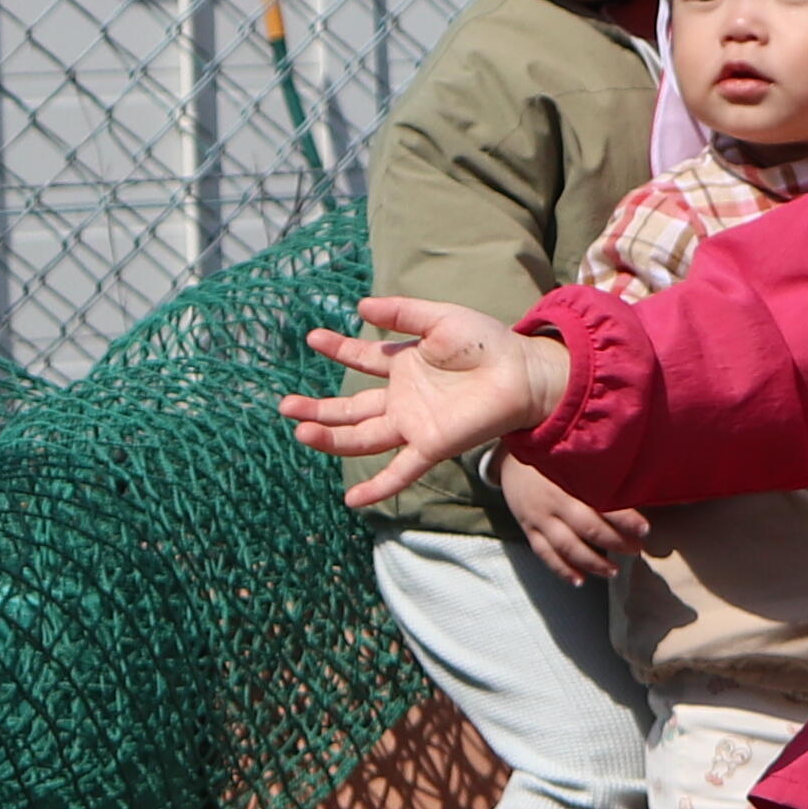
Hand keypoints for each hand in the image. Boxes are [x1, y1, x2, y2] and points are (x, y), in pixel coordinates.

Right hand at [287, 296, 574, 510]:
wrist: (523, 371)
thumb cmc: (488, 343)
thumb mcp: (439, 319)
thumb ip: (402, 313)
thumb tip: (361, 305)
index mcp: (404, 365)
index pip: (362, 359)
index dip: (338, 349)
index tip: (312, 338)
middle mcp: (403, 398)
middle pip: (350, 408)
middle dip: (317, 409)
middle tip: (284, 406)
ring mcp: (414, 424)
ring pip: (362, 437)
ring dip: (331, 438)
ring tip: (300, 432)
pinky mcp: (432, 445)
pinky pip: (400, 470)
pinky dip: (378, 487)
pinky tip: (352, 502)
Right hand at [496, 452, 631, 580]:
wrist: (509, 457)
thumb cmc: (552, 457)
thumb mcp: (573, 457)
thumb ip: (598, 472)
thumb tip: (638, 483)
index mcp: (568, 481)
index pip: (602, 504)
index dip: (625, 519)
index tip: (645, 529)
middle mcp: (553, 502)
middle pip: (587, 529)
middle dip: (615, 542)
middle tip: (637, 550)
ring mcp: (538, 518)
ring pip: (566, 547)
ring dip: (592, 562)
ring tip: (613, 571)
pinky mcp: (528, 529)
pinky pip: (544, 554)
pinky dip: (562, 569)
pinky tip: (580, 581)